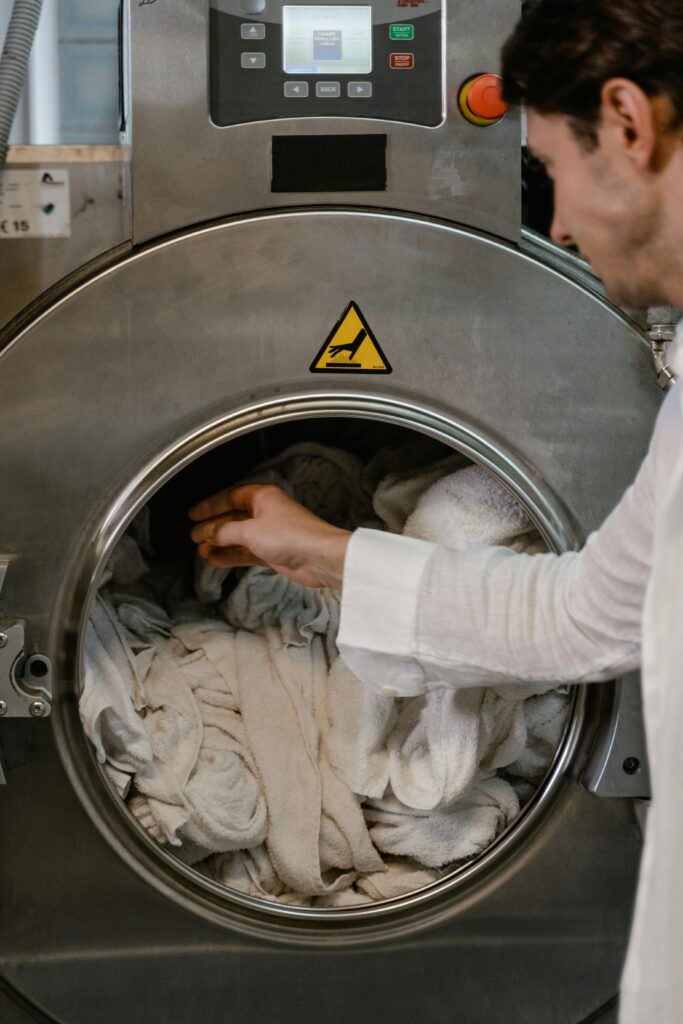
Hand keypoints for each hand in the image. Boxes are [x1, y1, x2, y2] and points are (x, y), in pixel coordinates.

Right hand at [188, 483, 350, 588]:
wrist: (319, 558)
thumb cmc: (293, 536)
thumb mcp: (250, 531)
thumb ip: (224, 531)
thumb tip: (206, 533)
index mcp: (263, 497)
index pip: (229, 496)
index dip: (210, 505)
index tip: (193, 514)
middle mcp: (266, 512)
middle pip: (232, 517)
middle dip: (212, 527)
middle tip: (193, 535)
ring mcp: (270, 533)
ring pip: (238, 536)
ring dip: (219, 543)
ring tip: (201, 550)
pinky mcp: (273, 551)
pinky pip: (246, 552)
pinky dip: (231, 555)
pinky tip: (216, 559)